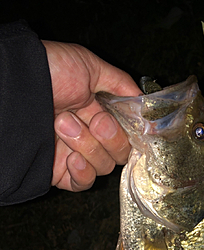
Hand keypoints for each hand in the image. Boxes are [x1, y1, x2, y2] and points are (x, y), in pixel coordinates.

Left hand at [42, 41, 140, 191]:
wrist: (14, 85)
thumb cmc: (48, 69)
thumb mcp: (89, 66)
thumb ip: (120, 84)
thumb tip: (143, 102)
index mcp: (98, 112)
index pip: (127, 133)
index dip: (131, 133)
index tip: (135, 127)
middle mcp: (88, 134)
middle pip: (119, 153)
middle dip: (109, 136)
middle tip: (92, 118)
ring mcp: (74, 153)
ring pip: (103, 166)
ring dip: (88, 145)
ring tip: (63, 123)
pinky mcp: (59, 171)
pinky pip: (82, 183)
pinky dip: (83, 172)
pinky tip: (73, 157)